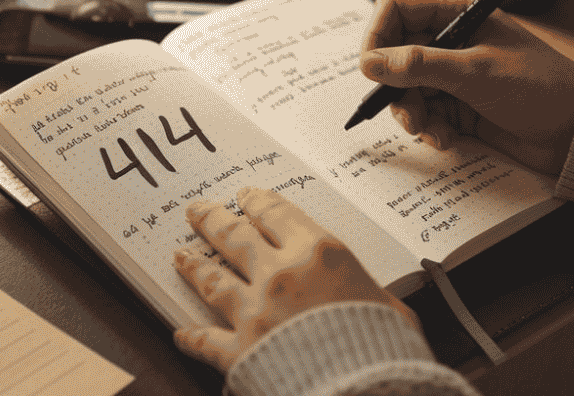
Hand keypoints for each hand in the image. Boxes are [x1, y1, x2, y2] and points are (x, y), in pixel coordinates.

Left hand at [173, 187, 419, 372]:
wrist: (362, 391)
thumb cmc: (384, 350)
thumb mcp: (393, 308)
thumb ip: (372, 294)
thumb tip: (376, 299)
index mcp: (320, 254)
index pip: (278, 214)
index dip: (257, 202)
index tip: (246, 196)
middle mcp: (281, 275)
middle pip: (235, 236)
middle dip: (213, 219)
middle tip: (198, 210)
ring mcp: (255, 311)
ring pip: (213, 278)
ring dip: (193, 265)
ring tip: (180, 256)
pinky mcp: (239, 351)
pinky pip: (205, 340)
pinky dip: (190, 336)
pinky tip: (180, 332)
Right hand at [361, 0, 573, 174]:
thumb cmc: (543, 88)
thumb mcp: (477, 72)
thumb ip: (420, 66)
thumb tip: (371, 63)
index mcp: (459, 12)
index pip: (398, 9)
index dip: (377, 36)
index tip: (370, 68)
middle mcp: (454, 39)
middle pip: (397, 54)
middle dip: (394, 85)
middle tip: (404, 110)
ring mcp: (456, 74)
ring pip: (408, 88)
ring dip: (411, 112)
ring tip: (428, 129)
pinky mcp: (461, 105)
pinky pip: (426, 114)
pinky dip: (430, 128)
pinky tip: (447, 138)